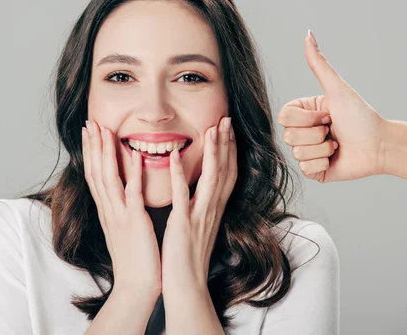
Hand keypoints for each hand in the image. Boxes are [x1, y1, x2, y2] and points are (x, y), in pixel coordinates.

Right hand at [82, 120, 161, 296]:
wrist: (136, 287)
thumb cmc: (136, 260)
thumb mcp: (124, 230)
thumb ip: (123, 210)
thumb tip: (124, 195)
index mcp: (107, 212)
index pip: (94, 176)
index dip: (91, 153)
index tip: (90, 133)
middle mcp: (109, 210)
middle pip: (95, 172)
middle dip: (93, 146)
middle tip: (90, 123)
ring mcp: (120, 215)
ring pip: (108, 177)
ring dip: (106, 152)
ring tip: (105, 130)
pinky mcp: (134, 222)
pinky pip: (132, 193)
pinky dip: (132, 173)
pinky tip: (134, 155)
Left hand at [161, 116, 237, 292]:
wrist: (185, 288)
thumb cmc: (187, 260)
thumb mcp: (197, 228)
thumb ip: (198, 208)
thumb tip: (195, 192)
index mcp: (213, 211)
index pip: (227, 175)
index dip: (230, 151)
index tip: (229, 130)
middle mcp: (211, 211)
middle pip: (225, 171)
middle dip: (227, 143)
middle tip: (226, 119)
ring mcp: (199, 217)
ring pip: (211, 178)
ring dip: (213, 152)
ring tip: (212, 127)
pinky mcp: (183, 225)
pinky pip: (183, 195)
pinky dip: (180, 174)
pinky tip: (176, 155)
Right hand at [276, 31, 386, 182]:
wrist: (379, 145)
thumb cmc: (361, 116)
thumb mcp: (337, 89)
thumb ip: (319, 64)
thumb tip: (308, 35)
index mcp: (302, 113)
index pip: (284, 116)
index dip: (307, 117)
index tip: (327, 114)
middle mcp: (301, 132)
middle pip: (288, 136)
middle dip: (317, 133)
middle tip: (333, 129)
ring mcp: (305, 152)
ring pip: (297, 153)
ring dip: (323, 148)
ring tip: (337, 144)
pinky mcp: (312, 171)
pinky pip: (305, 169)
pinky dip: (324, 163)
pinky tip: (335, 158)